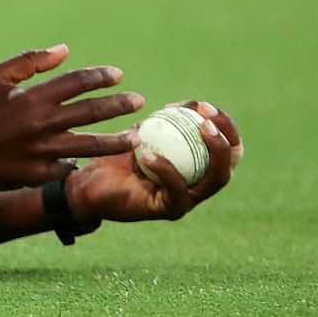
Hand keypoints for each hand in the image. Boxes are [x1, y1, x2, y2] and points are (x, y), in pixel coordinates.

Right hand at [0, 45, 141, 189]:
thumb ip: (28, 61)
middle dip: (119, 105)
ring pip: (91, 144)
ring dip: (116, 139)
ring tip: (135, 137)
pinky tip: (97, 161)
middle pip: (91, 111)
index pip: (76, 82)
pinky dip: (83, 162)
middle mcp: (43, 123)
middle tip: (138, 102)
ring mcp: (44, 150)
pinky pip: (70, 166)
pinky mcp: (42, 172)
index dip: (100, 77)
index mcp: (32, 97)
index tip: (117, 76)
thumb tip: (64, 50)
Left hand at [67, 100, 241, 221]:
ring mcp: (187, 201)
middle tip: (207, 117)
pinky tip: (150, 154)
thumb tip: (181, 106)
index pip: (227, 147)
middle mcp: (198, 186)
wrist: (88, 184)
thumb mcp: (141, 134)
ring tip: (199, 127)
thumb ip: (161, 124)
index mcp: (197, 167)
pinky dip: (166, 170)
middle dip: (225, 138)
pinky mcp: (168, 211)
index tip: (203, 105)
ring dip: (212, 150)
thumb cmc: (116, 158)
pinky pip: (176, 191)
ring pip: (215, 180)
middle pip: (229, 164)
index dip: (224, 125)